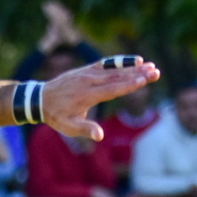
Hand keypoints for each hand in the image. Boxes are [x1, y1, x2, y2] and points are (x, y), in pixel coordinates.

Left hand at [42, 59, 160, 140]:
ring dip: (133, 67)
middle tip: (156, 72)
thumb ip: (85, 130)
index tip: (144, 80)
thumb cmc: (56, 116)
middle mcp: (88, 81)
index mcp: (85, 96)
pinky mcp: (87, 69)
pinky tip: (136, 60)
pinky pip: (106, 63)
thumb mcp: (68, 127)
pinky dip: (121, 61)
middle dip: (137, 74)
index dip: (129, 85)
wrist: (40, 99)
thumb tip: (100, 136)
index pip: (111, 89)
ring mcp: (87, 73)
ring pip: (113, 69)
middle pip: (117, 77)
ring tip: (151, 66)